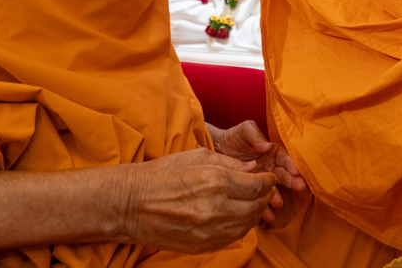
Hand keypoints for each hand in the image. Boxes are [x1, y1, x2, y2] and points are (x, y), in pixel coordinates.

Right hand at [117, 148, 276, 253]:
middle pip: (256, 206)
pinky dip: (241, 226)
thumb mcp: (196, 157)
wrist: (132, 204)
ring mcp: (209, 230)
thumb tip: (253, 169)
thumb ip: (229, 163)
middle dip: (265, 197)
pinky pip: (233, 237)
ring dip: (255, 213)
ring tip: (253, 203)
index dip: (268, 181)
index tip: (269, 177)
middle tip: (265, 190)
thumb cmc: (162, 174)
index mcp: (215, 181)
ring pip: (247, 224)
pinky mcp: (203, 245)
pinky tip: (237, 216)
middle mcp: (216, 208)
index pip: (257, 185)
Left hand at [208, 121, 307, 227]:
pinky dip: (264, 208)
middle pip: (283, 175)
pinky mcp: (252, 192)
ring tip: (278, 203)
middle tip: (300, 187)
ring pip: (272, 190)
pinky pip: (259, 200)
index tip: (296, 171)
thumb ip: (255, 135)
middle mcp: (270, 167)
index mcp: (272, 153)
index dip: (291, 164)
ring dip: (277, 197)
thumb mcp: (244, 131)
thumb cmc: (232, 138)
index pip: (284, 158)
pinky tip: (266, 216)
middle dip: (291, 181)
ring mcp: (261, 181)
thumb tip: (267, 146)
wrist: (215, 149)